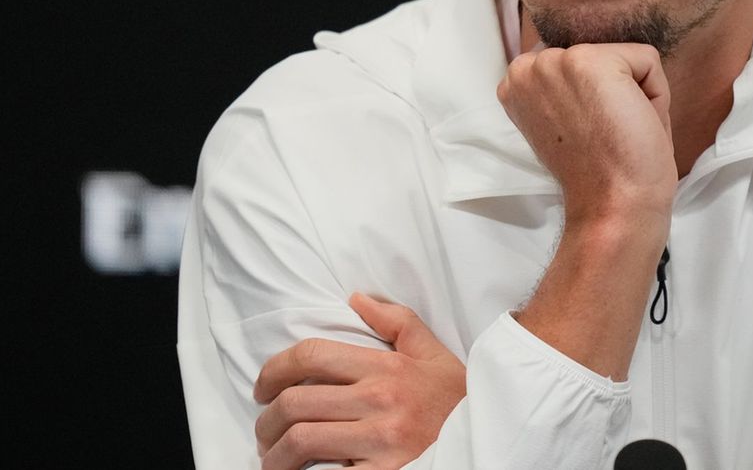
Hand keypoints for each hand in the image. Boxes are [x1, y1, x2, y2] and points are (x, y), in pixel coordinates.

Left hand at [252, 292, 466, 469]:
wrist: (490, 439)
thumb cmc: (457, 400)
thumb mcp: (433, 354)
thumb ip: (396, 322)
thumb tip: (357, 299)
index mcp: (387, 367)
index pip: (313, 355)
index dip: (275, 369)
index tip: (263, 387)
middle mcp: (380, 400)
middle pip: (296, 402)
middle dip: (267, 420)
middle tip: (265, 431)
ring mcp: (381, 440)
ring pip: (302, 441)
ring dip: (275, 454)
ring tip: (274, 460)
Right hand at [497, 43, 677, 229]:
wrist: (614, 206)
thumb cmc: (602, 173)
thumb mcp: (570, 120)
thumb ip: (572, 88)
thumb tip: (607, 63)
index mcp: (519, 84)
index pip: (579, 64)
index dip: (599, 99)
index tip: (592, 135)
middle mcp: (528, 67)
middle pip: (602, 56)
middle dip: (618, 91)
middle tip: (609, 135)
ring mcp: (555, 61)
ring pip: (625, 58)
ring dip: (636, 92)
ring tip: (621, 130)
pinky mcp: (589, 61)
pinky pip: (647, 59)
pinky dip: (656, 93)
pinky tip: (634, 124)